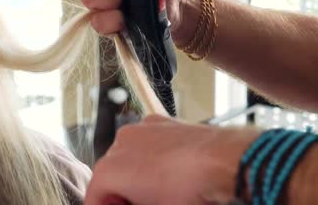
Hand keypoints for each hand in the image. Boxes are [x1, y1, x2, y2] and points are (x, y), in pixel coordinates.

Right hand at [84, 116, 259, 204]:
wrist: (223, 160)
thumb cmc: (190, 191)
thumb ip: (130, 203)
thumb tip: (131, 199)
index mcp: (110, 169)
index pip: (93, 197)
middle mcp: (119, 144)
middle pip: (109, 174)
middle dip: (120, 192)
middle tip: (138, 203)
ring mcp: (140, 129)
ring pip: (127, 156)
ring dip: (134, 173)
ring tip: (157, 189)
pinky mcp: (159, 121)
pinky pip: (146, 142)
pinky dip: (150, 155)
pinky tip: (169, 169)